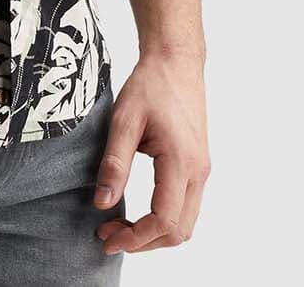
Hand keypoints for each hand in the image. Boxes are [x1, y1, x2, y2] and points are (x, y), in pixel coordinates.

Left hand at [93, 51, 210, 254]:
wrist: (176, 61)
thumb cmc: (150, 85)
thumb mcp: (123, 120)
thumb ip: (114, 163)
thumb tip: (102, 204)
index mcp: (180, 161)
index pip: (164, 220)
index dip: (135, 237)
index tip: (106, 237)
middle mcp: (198, 171)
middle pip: (179, 231)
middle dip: (144, 242)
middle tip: (109, 235)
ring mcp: (201, 169)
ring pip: (186, 223)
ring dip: (155, 233)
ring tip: (121, 225)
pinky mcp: (198, 165)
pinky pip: (187, 206)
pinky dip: (165, 218)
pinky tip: (139, 210)